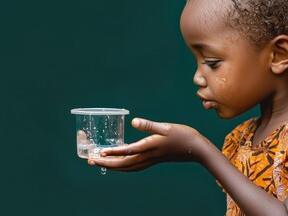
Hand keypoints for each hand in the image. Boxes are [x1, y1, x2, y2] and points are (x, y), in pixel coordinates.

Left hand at [88, 118, 206, 171]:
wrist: (196, 149)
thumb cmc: (183, 136)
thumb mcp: (166, 127)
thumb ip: (149, 125)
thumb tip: (135, 121)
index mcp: (149, 147)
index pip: (128, 151)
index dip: (113, 152)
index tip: (100, 153)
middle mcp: (148, 156)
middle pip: (123, 164)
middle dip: (106, 163)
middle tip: (91, 161)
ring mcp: (150, 160)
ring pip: (127, 167)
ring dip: (112, 166)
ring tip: (99, 163)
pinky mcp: (153, 160)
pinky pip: (134, 167)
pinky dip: (123, 167)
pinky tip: (119, 164)